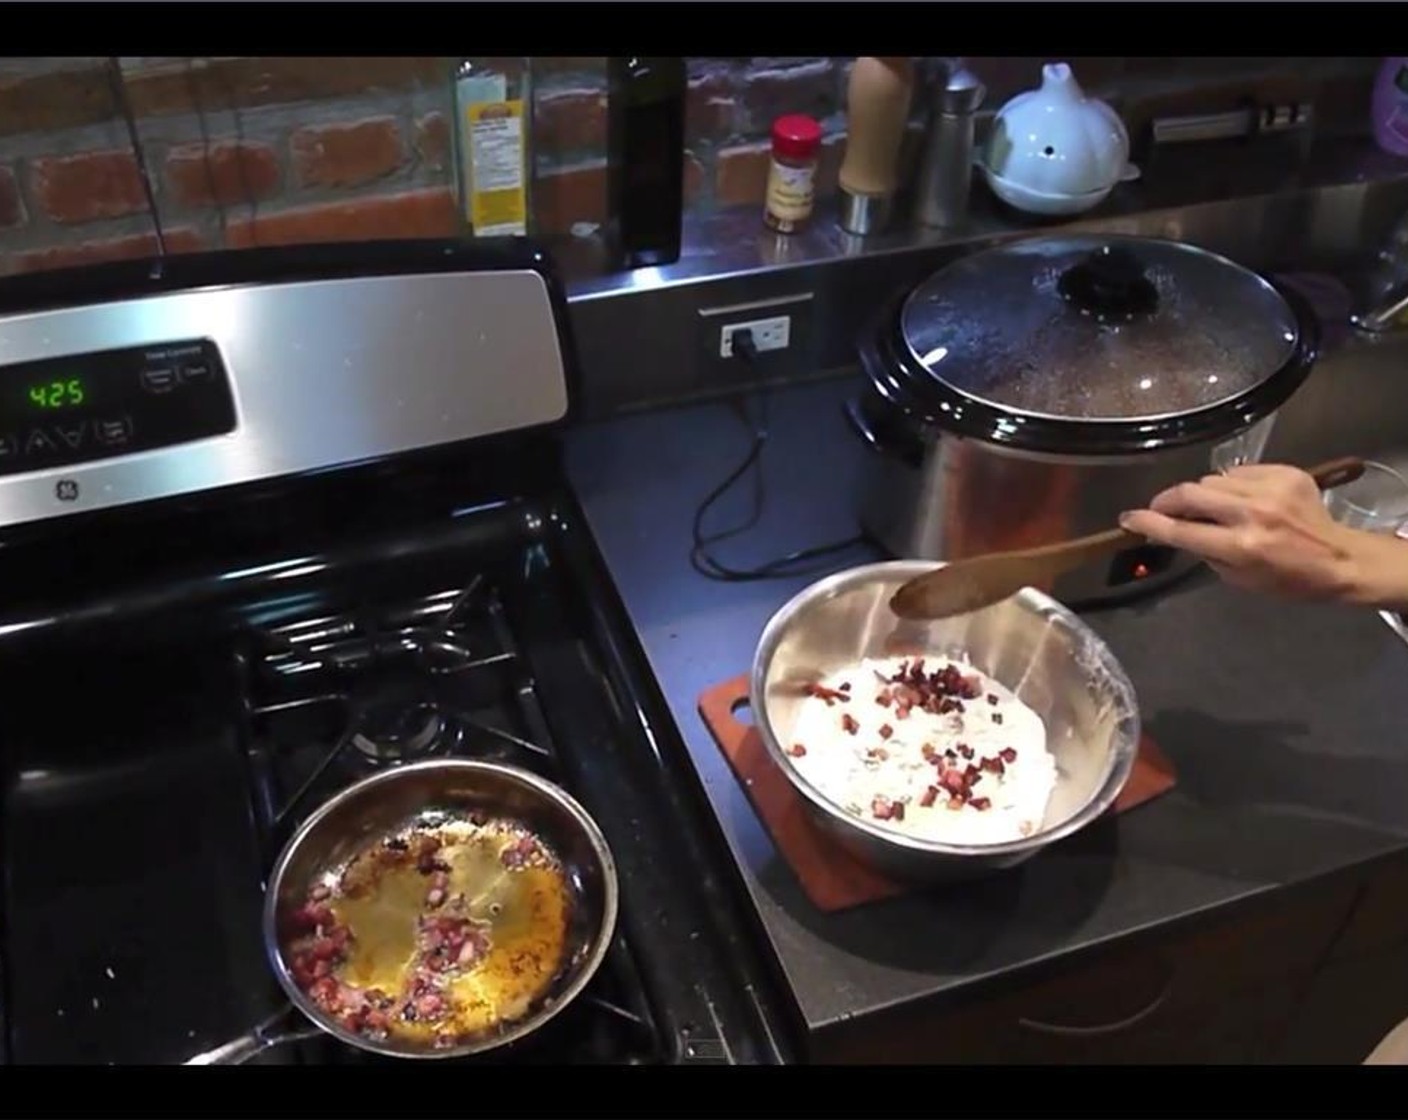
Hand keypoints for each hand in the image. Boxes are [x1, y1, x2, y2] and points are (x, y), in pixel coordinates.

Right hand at [1119, 463, 1407, 606]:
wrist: (1340, 560)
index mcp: (1241, 547)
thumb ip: (1206, 550)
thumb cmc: (1286, 580)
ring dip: (1204, 494)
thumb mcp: (1238, 577)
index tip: (1128, 519)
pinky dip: (1232, 485)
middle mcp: (1253, 514)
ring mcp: (1271, 489)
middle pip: (1190, 493)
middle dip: (1167, 500)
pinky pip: (1239, 472)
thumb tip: (1178, 528)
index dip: (1148, 523)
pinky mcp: (1285, 473)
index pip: (1180, 530)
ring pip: (1212, 480)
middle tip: (1161, 508)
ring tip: (1213, 508)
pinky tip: (1244, 499)